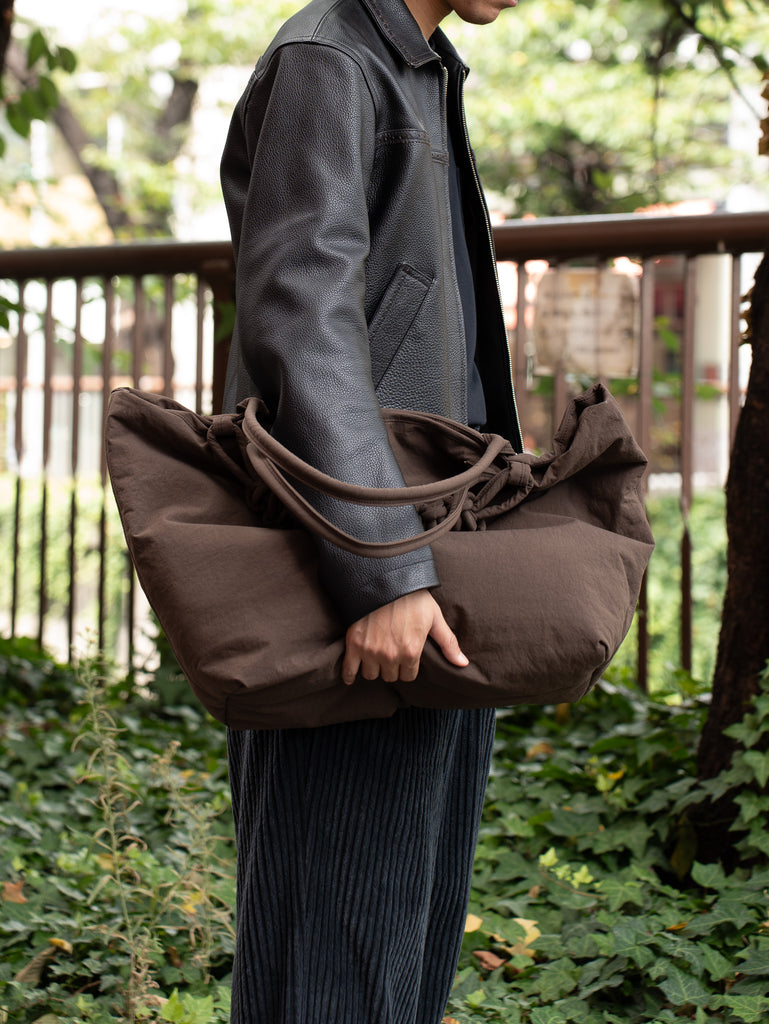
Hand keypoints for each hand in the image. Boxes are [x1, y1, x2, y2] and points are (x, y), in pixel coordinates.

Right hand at [341, 589, 468, 684]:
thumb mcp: (435, 618)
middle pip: (389, 676)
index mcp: (411, 652)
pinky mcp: (354, 644)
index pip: (408, 676)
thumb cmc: (413, 597)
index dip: (408, 667)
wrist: (386, 579)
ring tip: (375, 656)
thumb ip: (448, 643)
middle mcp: (390, 655)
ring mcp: (370, 651)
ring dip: (373, 667)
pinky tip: (352, 674)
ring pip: (371, 675)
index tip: (404, 656)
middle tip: (390, 653)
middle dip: (391, 667)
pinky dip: (349, 674)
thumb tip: (463, 664)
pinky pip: (348, 670)